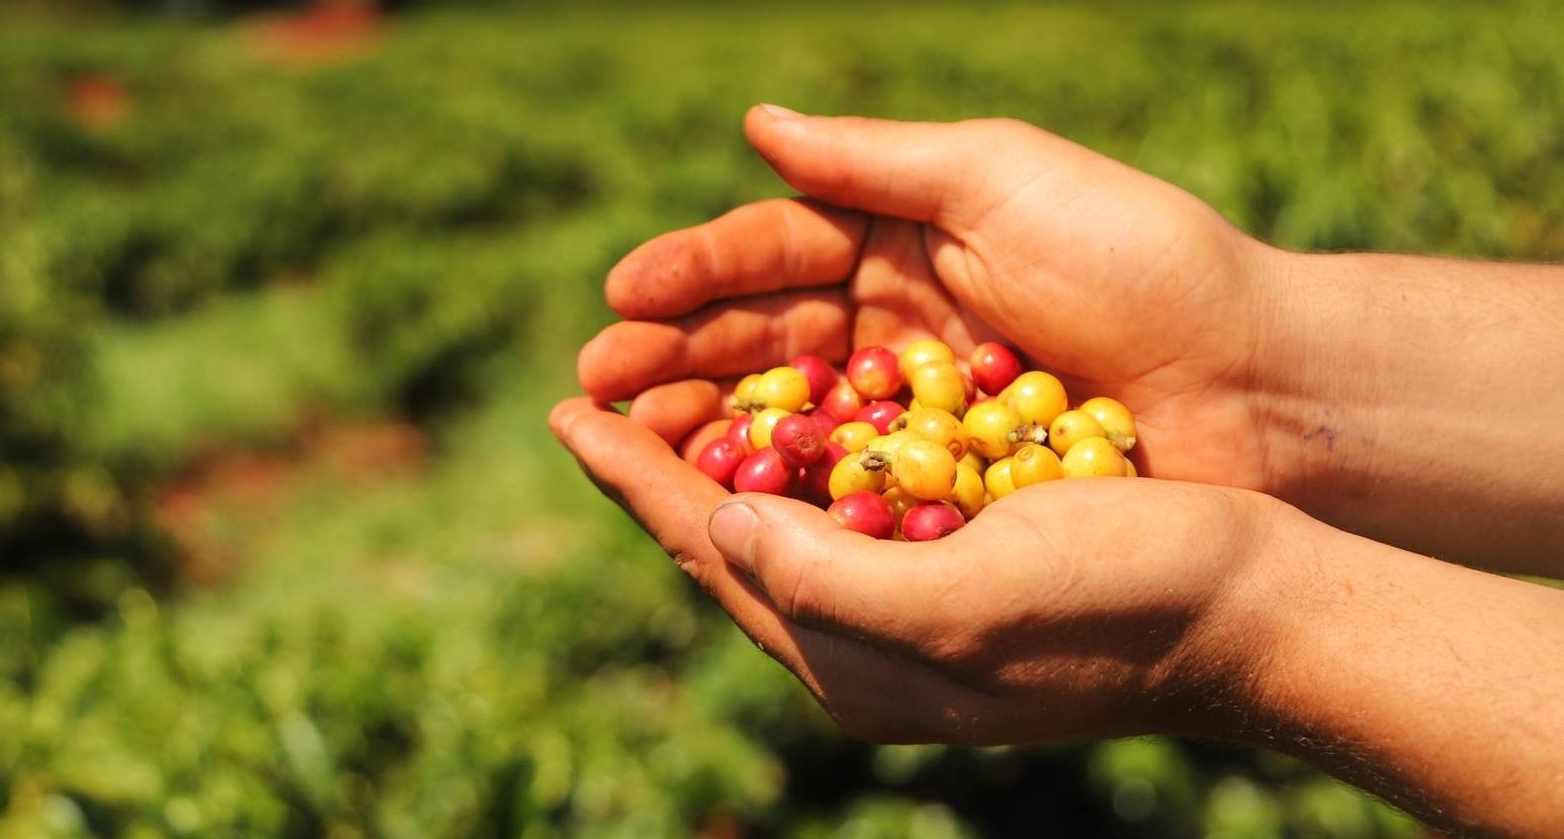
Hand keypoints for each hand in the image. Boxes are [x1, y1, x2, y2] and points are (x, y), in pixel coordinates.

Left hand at [549, 398, 1280, 743]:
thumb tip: (721, 529)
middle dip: (656, 466)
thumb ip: (826, 581)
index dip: (634, 481)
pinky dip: (797, 451)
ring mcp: (911, 606)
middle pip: (727, 541)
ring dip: (715, 454)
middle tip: (590, 396)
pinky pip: (843, 507)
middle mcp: (866, 642)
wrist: (1248, 611)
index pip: (710, 555)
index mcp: (852, 663)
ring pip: (778, 522)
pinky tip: (782, 409)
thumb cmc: (1117, 603)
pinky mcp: (956, 565)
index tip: (565, 415)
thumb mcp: (963, 600)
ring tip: (660, 395)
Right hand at [580, 107, 1293, 492]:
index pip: (773, 251)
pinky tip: (720, 505)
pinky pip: (843, 488)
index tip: (620, 297)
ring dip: (705, 431)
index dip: (693, 274)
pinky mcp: (942, 489)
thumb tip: (755, 126)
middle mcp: (895, 325)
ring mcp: (914, 412)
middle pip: (760, 340)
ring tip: (632, 444)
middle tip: (597, 386)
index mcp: (904, 240)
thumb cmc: (1145, 263)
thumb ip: (878, 160)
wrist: (1261, 389)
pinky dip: (780, 495)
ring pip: (786, 418)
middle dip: (673, 359)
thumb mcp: (1006, 180)